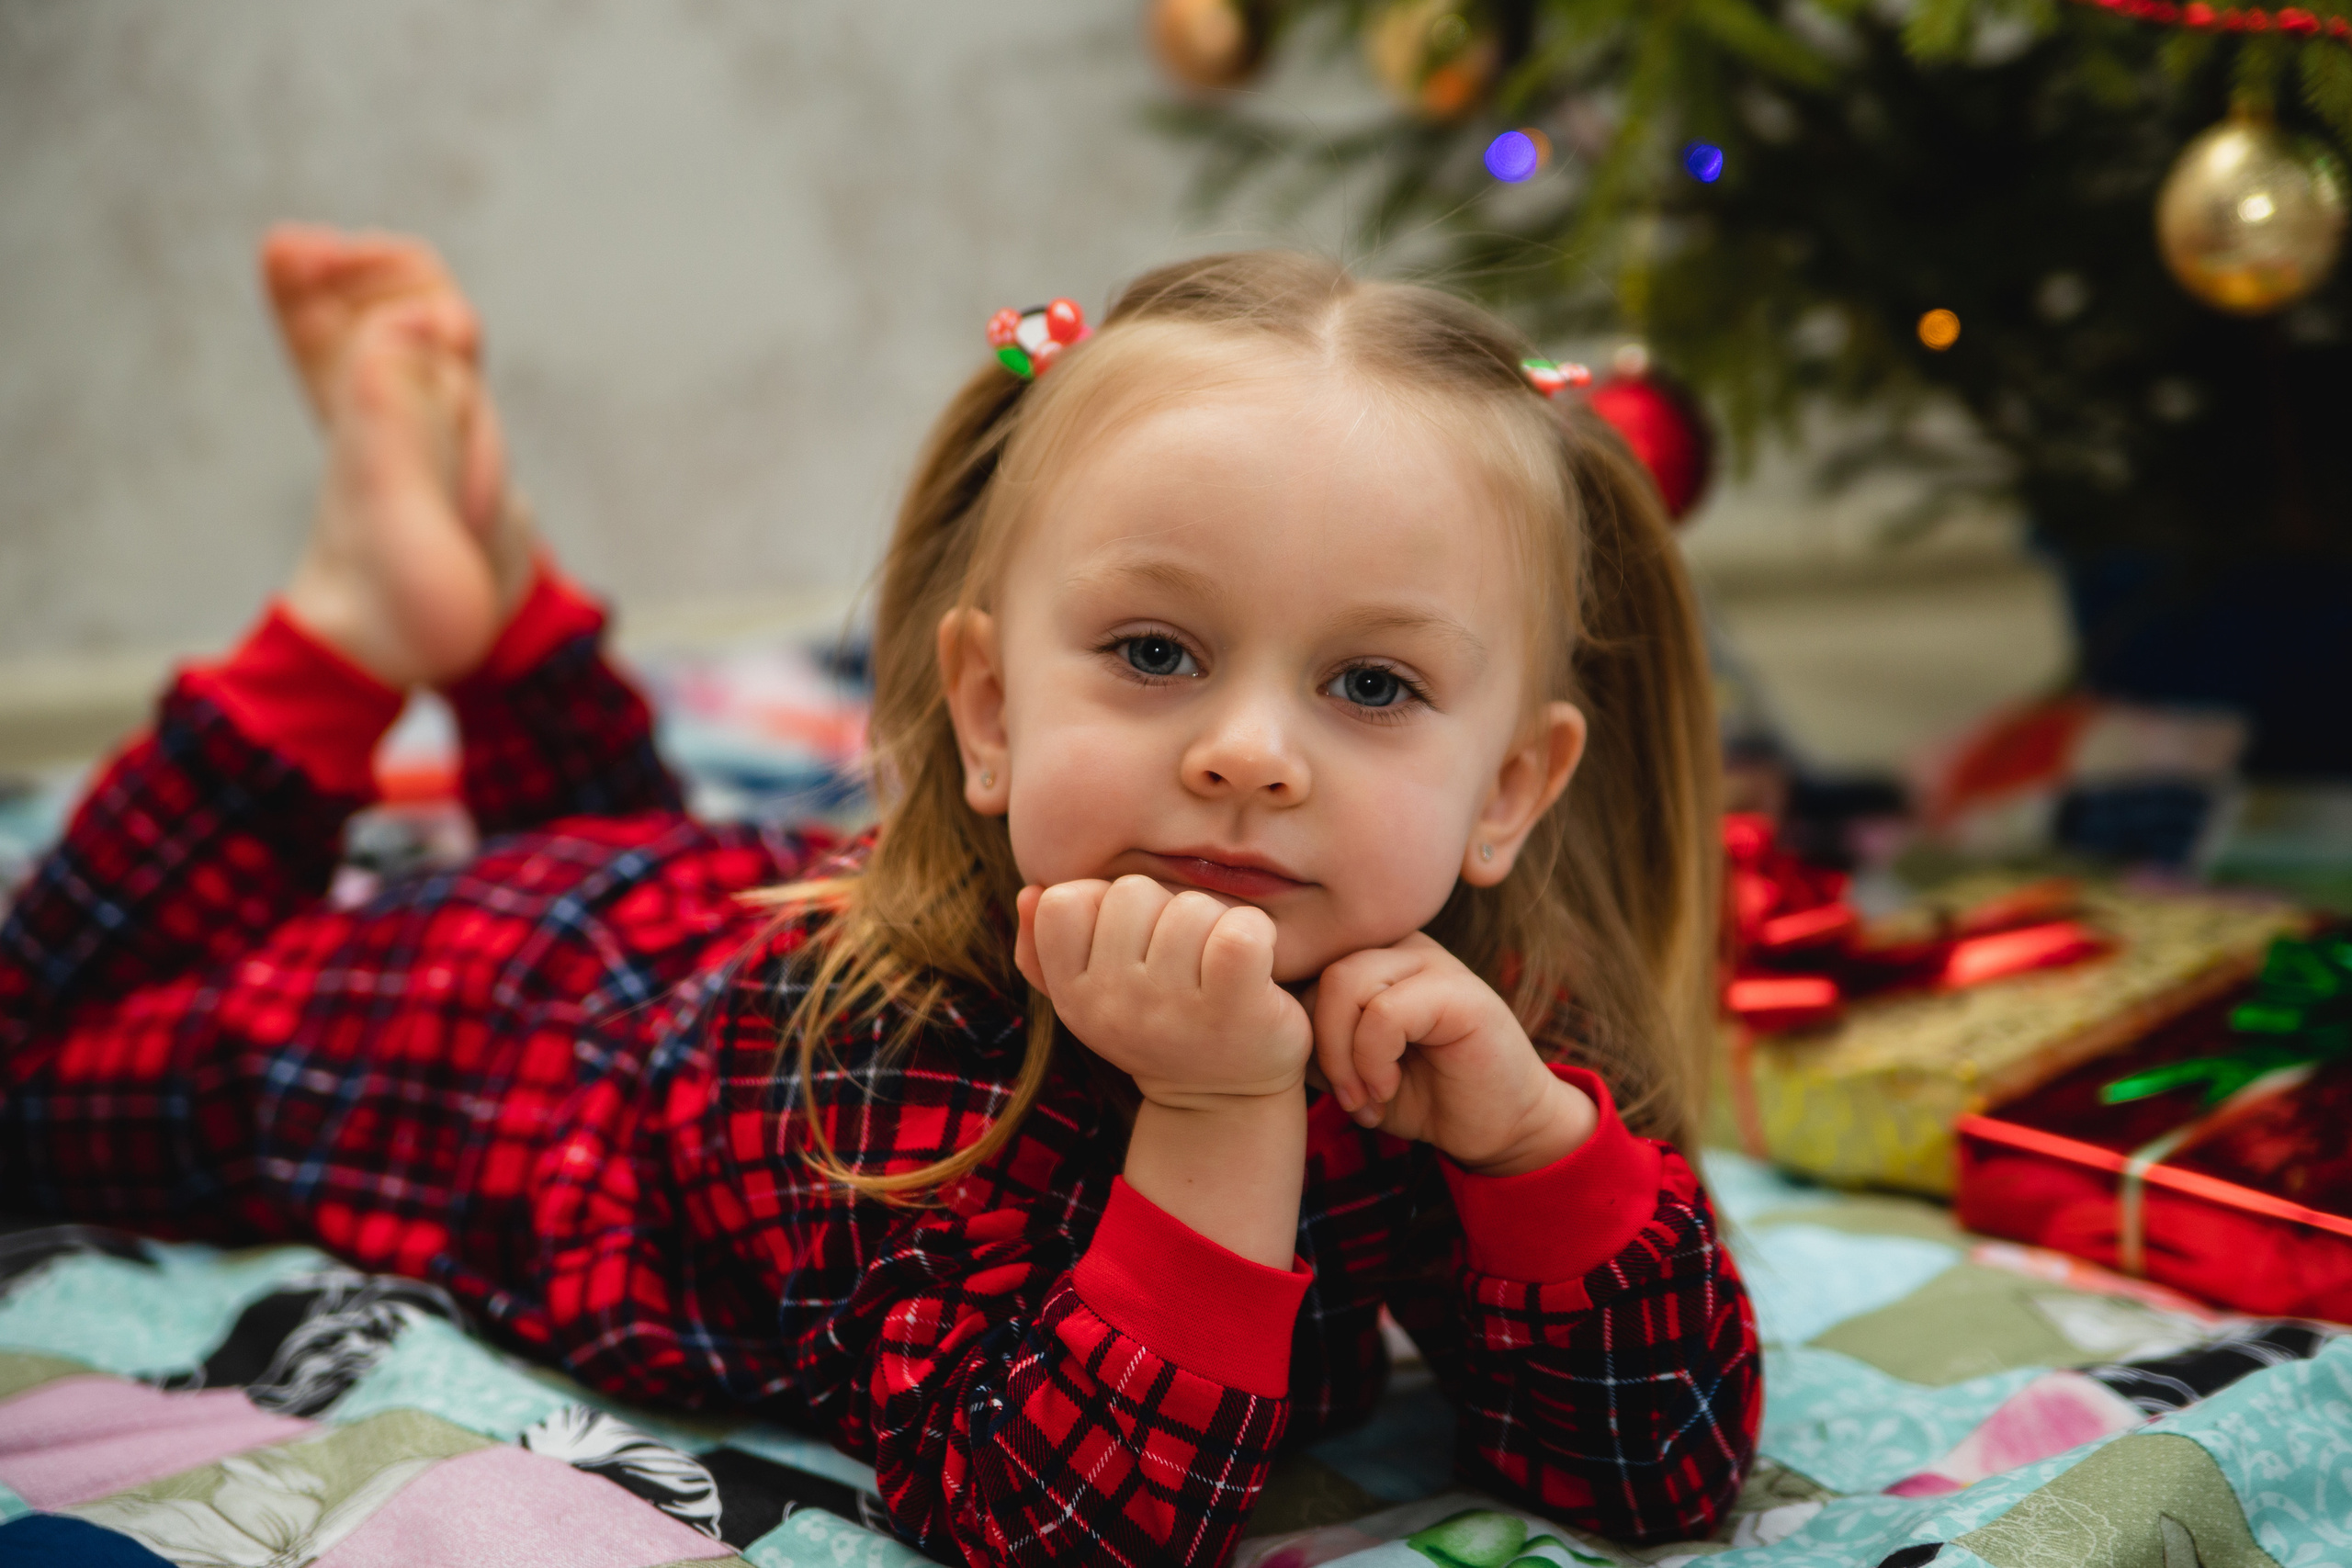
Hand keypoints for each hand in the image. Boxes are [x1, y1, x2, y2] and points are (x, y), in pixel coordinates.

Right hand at [1015, 877, 1312, 1109]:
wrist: (1223, 1099)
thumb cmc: (1158, 1025)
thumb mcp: (1089, 996)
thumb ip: (1043, 945)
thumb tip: (1030, 892)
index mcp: (1073, 995)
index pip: (1064, 901)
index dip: (1102, 904)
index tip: (1131, 940)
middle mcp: (1114, 1005)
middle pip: (1132, 892)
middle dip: (1164, 909)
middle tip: (1182, 955)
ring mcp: (1172, 1009)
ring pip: (1190, 906)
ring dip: (1214, 921)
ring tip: (1216, 962)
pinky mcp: (1233, 1009)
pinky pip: (1240, 931)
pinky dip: (1256, 931)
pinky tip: (1256, 961)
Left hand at [1311, 933, 1594, 1176]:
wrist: (1496, 1126)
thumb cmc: (1417, 1093)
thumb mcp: (1345, 1064)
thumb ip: (1310, 1034)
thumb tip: (1261, 1021)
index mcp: (1368, 953)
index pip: (1303, 962)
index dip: (1292, 1021)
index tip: (1314, 1075)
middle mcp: (1397, 945)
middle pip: (1318, 969)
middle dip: (1317, 1044)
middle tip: (1344, 1095)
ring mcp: (1430, 960)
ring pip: (1344, 983)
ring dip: (1342, 1055)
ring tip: (1364, 1095)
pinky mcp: (1459, 991)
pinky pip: (1384, 1012)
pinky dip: (1373, 1060)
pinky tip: (1387, 1088)